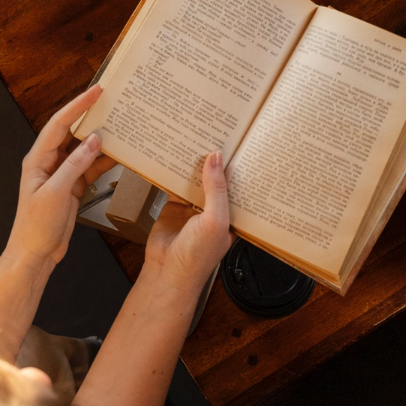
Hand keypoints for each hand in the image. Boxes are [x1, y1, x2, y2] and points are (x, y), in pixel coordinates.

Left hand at [7, 86, 115, 264]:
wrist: (35, 254)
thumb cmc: (36, 226)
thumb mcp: (56, 193)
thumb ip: (75, 165)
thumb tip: (94, 141)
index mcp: (38, 159)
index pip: (59, 124)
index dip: (77, 106)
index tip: (95, 91)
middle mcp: (49, 162)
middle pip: (72, 132)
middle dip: (90, 116)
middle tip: (111, 100)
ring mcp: (62, 174)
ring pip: (84, 149)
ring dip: (101, 139)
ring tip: (121, 124)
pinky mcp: (72, 187)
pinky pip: (90, 167)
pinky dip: (104, 161)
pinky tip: (119, 154)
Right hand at [143, 151, 232, 293]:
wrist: (166, 271)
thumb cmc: (198, 256)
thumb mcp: (215, 220)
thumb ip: (216, 189)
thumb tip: (216, 158)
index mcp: (232, 216)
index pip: (238, 186)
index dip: (239, 167)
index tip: (239, 143)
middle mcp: (214, 210)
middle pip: (216, 180)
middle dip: (215, 162)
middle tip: (217, 133)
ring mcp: (193, 208)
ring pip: (196, 180)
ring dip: (195, 164)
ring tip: (197, 138)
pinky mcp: (174, 206)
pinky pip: (175, 184)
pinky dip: (173, 172)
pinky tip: (173, 155)